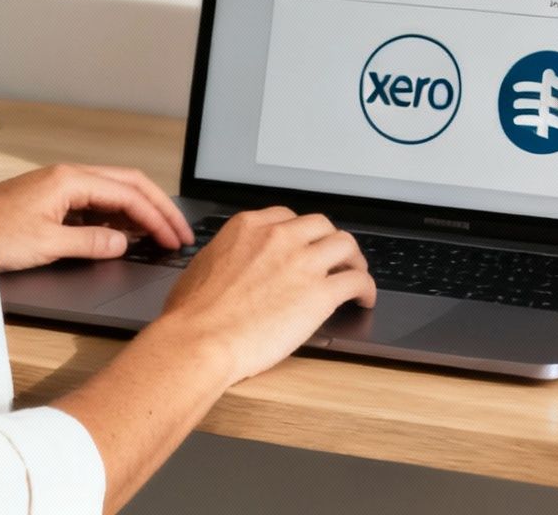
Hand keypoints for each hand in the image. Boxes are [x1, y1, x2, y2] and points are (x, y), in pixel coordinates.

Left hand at [0, 164, 193, 271]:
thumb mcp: (46, 245)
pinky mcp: (51, 201)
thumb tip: (124, 243)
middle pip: (128, 184)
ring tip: (160, 236)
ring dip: (139, 213)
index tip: (174, 239)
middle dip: (158, 208)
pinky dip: (117, 218)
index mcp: (69, 180)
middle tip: (180, 233)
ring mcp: (59, 187)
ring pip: (113, 193)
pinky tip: (125, 236)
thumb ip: (91, 243)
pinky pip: (95, 205)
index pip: (128, 194)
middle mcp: (67, 177)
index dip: (156, 217)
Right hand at [156, 207, 376, 383]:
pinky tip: (364, 299)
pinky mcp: (321, 293)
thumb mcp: (203, 266)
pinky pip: (357, 281)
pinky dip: (366, 288)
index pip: (287, 217)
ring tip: (356, 274)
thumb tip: (227, 267)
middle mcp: (279, 237)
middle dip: (328, 240)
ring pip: (345, 245)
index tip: (303, 245)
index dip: (300, 233)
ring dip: (354, 259)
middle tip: (333, 257)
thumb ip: (224, 257)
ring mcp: (303, 263)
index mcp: (249, 228)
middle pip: (321, 225)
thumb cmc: (192, 314)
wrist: (199, 339)